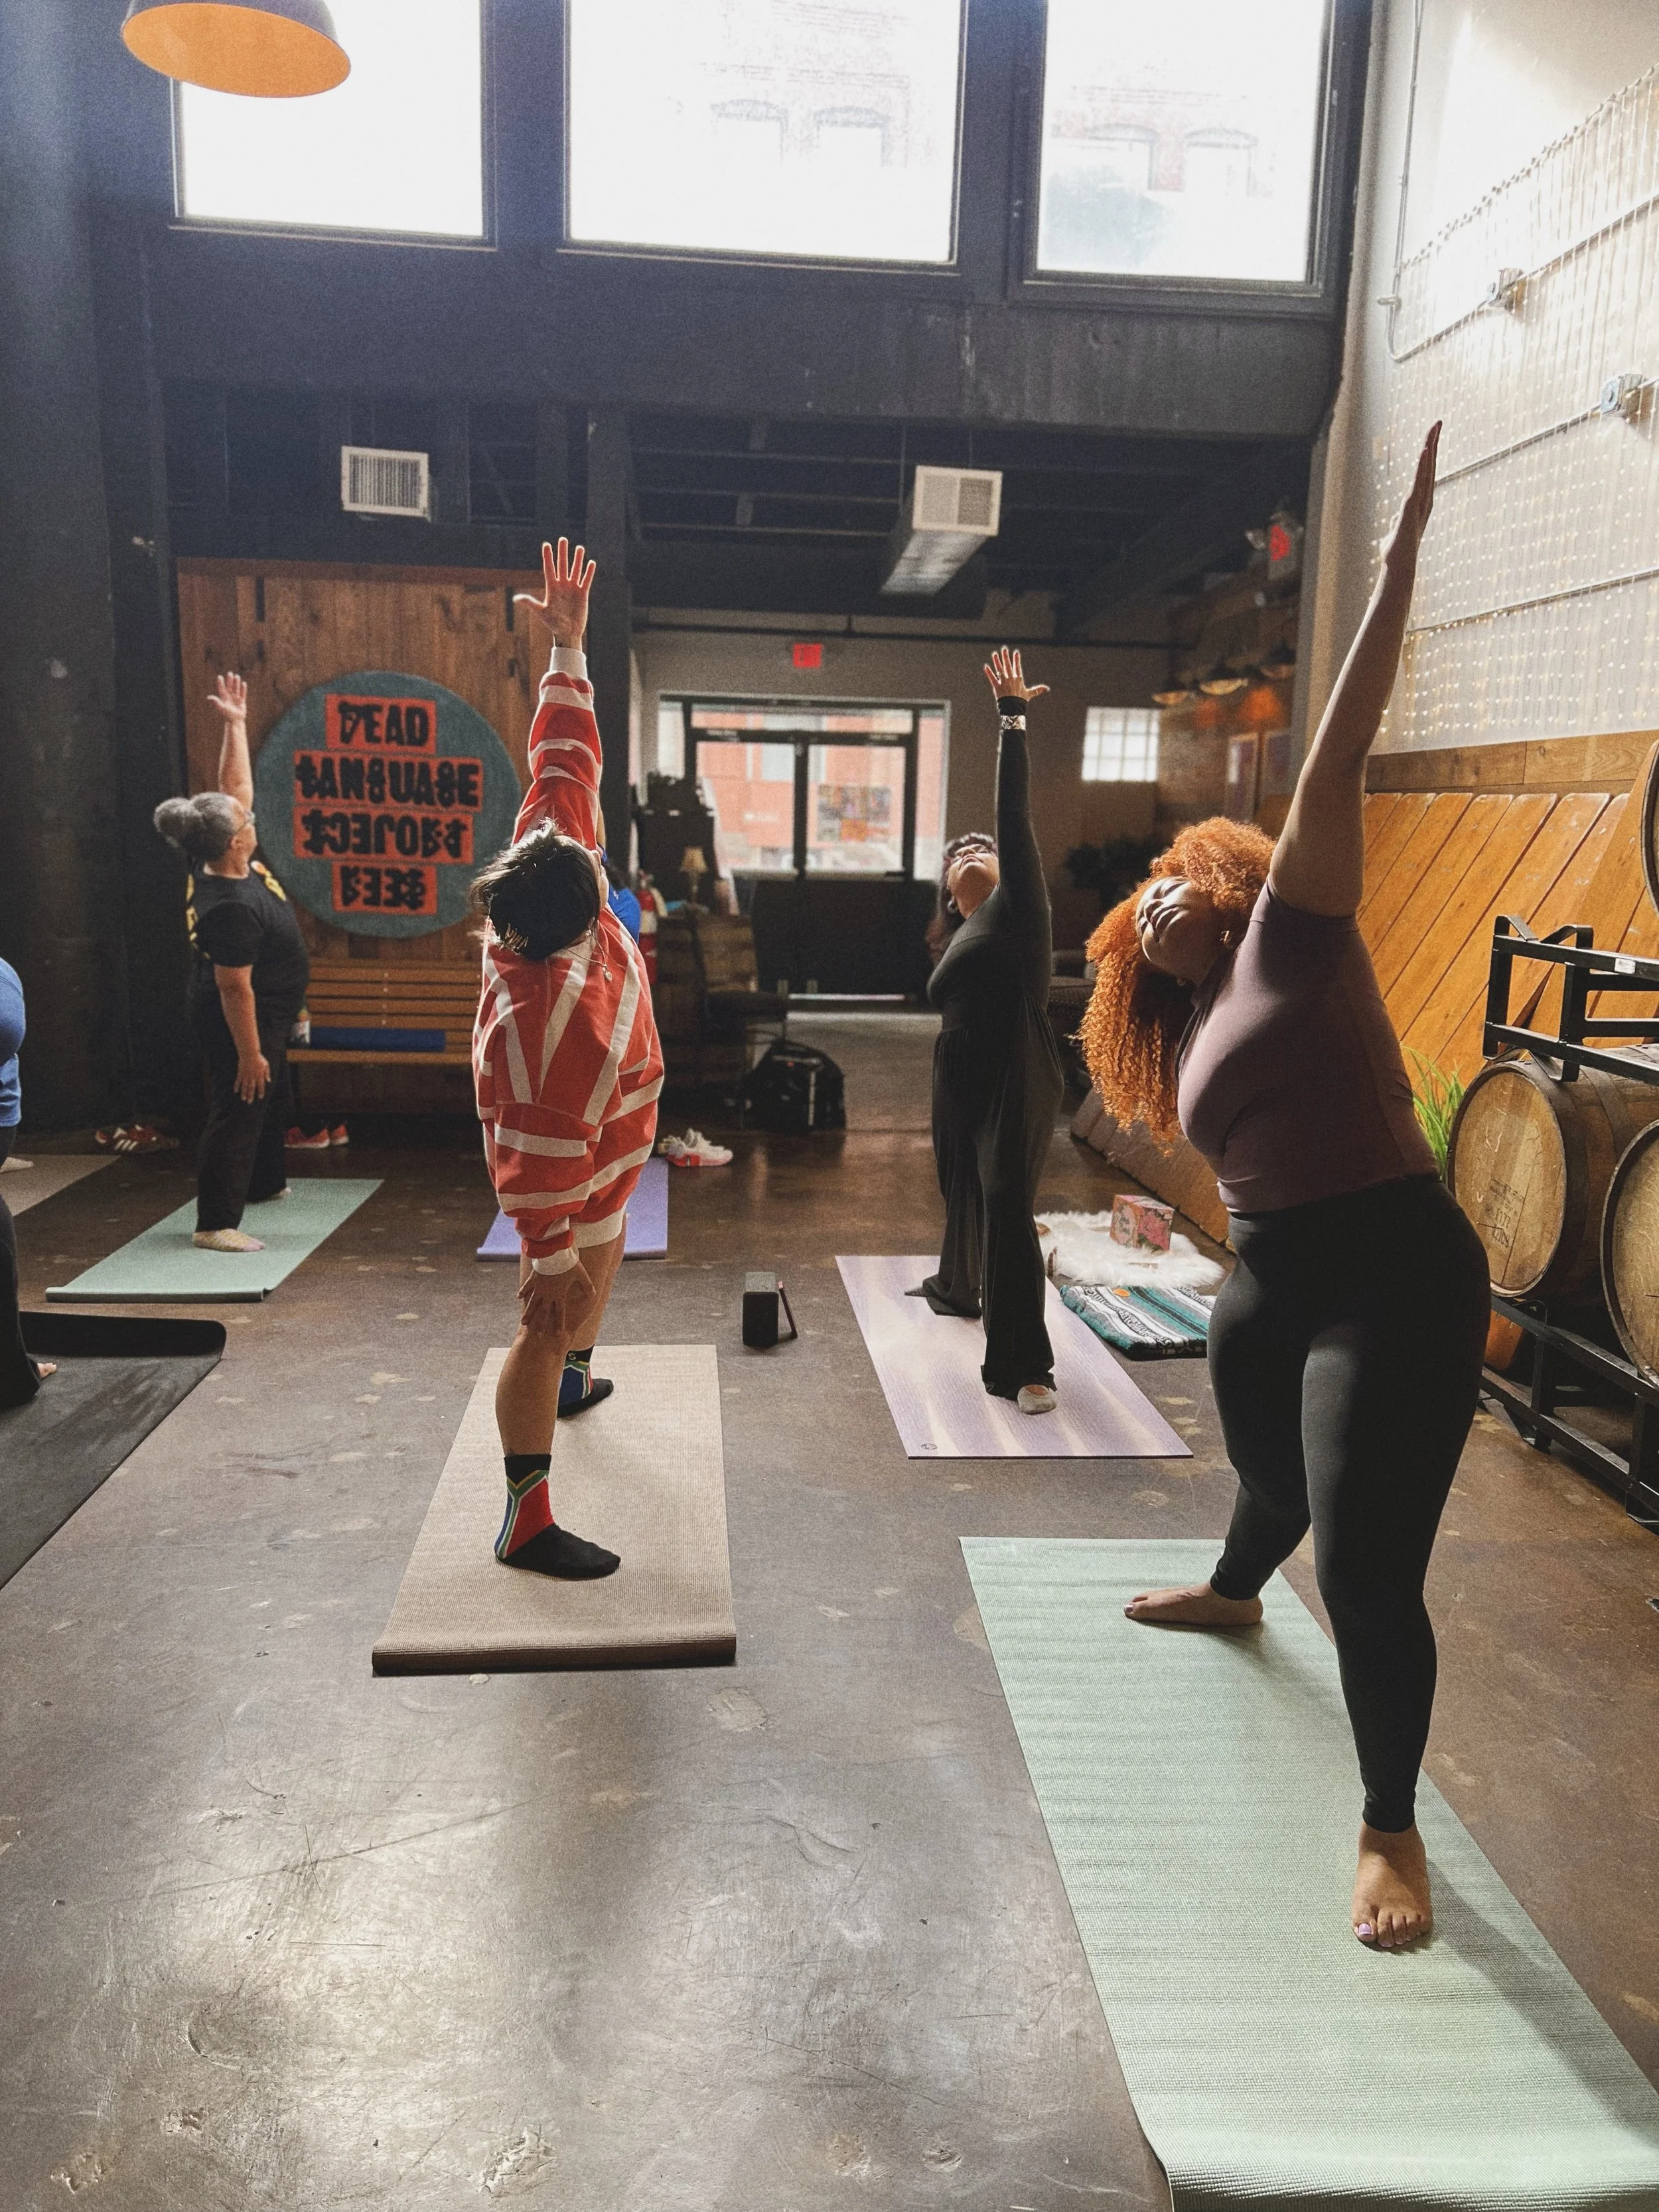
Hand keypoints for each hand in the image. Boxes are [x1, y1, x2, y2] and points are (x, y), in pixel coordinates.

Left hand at [208, 671, 247, 724]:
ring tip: (237, 676)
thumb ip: (216, 702)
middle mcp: (230, 698)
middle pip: (229, 687)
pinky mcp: (241, 702)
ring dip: (236, 683)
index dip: (221, 683)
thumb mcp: (221, 708)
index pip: (222, 689)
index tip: (220, 677)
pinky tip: (243, 683)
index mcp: (224, 699)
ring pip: (236, 689)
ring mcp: (236, 699)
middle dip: (230, 680)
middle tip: (230, 673)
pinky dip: (243, 689)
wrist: (236, 721)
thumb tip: (209, 697)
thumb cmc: (228, 716)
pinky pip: (243, 694)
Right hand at [235, 1052, 269, 1102]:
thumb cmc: (259, 1058)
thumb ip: (267, 1073)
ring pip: (244, 1086)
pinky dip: (237, 1086)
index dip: (260, 1092)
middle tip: (249, 1102)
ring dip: (244, 1093)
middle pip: (252, 1088)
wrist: (249, 1053)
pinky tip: (235, 1091)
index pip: (261, 1086)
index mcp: (260, 1075)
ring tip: (243, 1099)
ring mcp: (246, 1075)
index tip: (260, 1097)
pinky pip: (238, 1081)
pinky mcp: (240, 1073)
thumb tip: (269, 1081)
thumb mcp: (266, 1065)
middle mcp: (253, 1077)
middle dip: (251, 1096)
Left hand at [515, 538, 595, 648]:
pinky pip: (586, 581)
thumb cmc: (553, 623)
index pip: (549, 568)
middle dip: (562, 552)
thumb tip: (516, 599)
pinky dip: (589, 572)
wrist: (567, 633)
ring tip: (579, 548)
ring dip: (577, 559)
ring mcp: (573, 589)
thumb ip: (530, 603)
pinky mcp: (582, 594)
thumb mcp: (541, 612)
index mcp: (552, 588)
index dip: (548, 557)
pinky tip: (591, 563)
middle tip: (563, 539)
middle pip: (562, 565)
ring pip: (575, 570)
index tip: (546, 545)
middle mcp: (562, 585)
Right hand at [517, 1254, 594, 1340]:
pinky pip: (526, 1287)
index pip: (560, 1313)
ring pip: (532, 1304)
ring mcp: (539, 1287)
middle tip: (537, 1335)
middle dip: (540, 1324)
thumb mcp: (581, 1275)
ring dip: (528, 1314)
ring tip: (524, 1323)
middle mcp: (548, 1294)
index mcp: (559, 1295)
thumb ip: (587, 1285)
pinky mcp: (533, 1278)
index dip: (559, 1324)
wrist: (554, 1253)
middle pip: (543, 1312)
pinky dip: (523, 1292)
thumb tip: (594, 1294)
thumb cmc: (569, 1264)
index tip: (558, 1335)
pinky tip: (518, 1298)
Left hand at [984, 646, 1048, 703]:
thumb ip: (1037, 690)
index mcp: (1018, 679)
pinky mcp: (997, 687)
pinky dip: (989, 672)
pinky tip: (986, 666)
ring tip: (995, 654)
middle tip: (1004, 649)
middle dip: (1006, 657)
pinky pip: (992, 678)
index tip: (1016, 652)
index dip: (1016, 659)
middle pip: (1007, 665)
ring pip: (999, 670)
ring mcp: (1003, 683)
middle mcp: (1010, 679)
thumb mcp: (1030, 694)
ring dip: (997, 661)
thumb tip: (1047, 689)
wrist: (1013, 709)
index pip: (1017, 667)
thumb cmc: (1021, 701)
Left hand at [1381, 421, 1439, 569]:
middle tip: (1438, 422)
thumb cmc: (1395, 554)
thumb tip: (1389, 534)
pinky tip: (1424, 451)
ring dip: (1430, 448)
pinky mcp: (1411, 507)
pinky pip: (1418, 482)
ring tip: (1434, 429)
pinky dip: (1422, 466)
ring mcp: (1419, 503)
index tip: (1431, 438)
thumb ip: (1394, 531)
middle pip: (1430, 466)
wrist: (1397, 566)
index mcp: (1420, 502)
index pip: (1425, 474)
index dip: (1429, 455)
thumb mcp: (1393, 537)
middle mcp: (1423, 500)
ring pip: (1426, 470)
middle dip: (1433, 443)